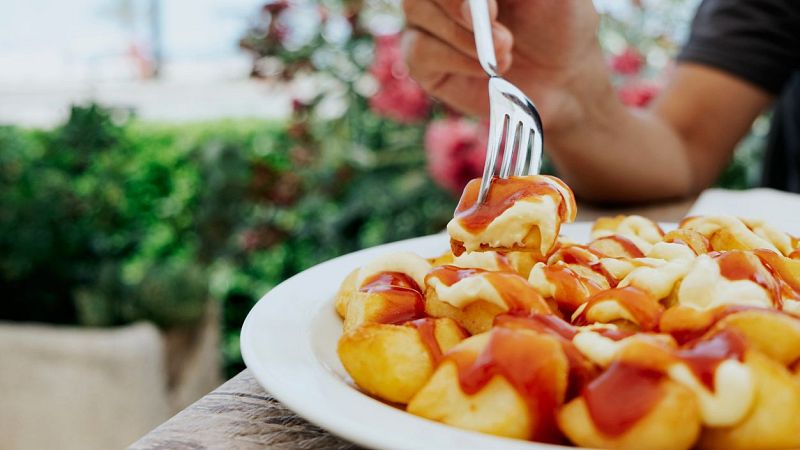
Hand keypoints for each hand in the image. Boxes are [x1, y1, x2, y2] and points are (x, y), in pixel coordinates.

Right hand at [402, 0, 602, 131]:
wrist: (562, 77)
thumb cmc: (558, 23)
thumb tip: (486, 0)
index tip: (494, 6)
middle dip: (457, 4)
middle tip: (497, 24)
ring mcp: (427, 20)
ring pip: (417, 11)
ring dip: (464, 36)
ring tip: (505, 50)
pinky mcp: (421, 59)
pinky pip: (419, 51)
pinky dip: (456, 60)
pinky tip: (484, 70)